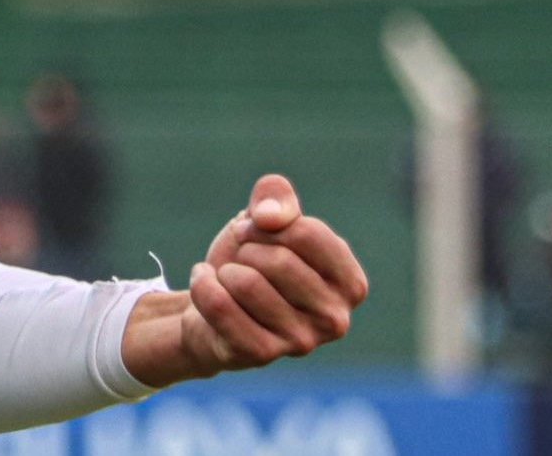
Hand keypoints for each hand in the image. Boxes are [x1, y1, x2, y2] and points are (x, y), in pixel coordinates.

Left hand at [123, 174, 367, 386]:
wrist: (212, 303)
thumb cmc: (250, 259)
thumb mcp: (265, 219)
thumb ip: (275, 197)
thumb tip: (269, 217)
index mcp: (350, 283)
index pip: (307, 233)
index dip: (267, 221)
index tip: (255, 228)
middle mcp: (335, 319)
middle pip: (279, 259)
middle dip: (246, 247)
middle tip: (241, 256)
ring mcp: (301, 342)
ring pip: (247, 282)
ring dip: (225, 269)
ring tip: (229, 278)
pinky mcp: (261, 355)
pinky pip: (219, 305)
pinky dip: (202, 284)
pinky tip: (206, 285)